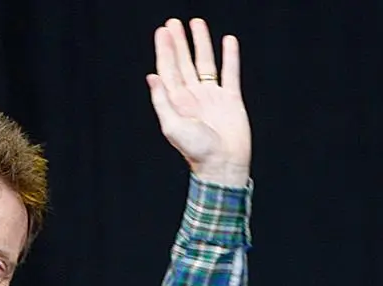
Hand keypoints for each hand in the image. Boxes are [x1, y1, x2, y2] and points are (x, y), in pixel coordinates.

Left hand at [146, 18, 250, 185]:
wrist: (223, 165)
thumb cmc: (197, 151)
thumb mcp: (172, 127)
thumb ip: (162, 101)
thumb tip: (152, 76)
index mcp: (177, 102)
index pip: (168, 70)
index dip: (165, 50)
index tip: (163, 31)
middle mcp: (193, 97)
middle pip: (184, 62)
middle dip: (179, 42)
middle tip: (174, 22)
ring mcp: (212, 96)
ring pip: (205, 63)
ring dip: (201, 43)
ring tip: (197, 24)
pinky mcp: (230, 99)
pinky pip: (230, 72)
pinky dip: (230, 56)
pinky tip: (228, 41)